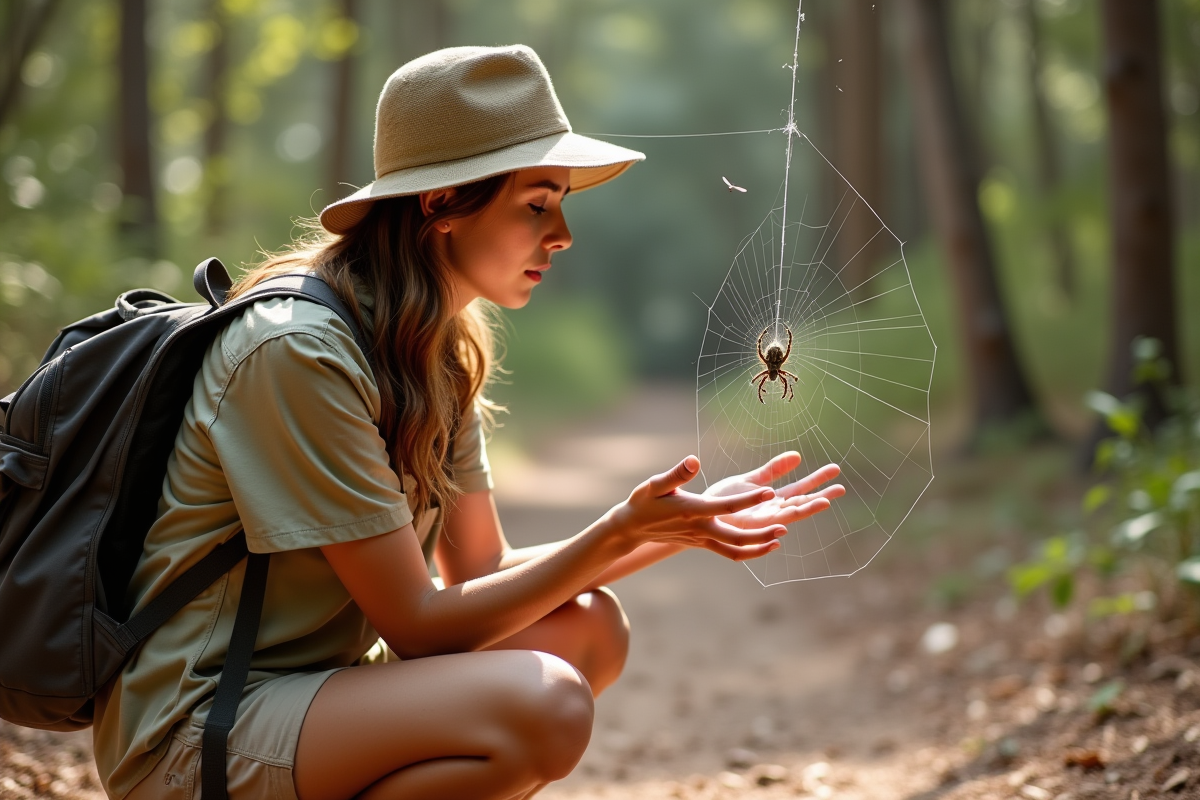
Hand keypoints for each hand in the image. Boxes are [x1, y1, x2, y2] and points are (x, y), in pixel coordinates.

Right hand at [604, 456, 787, 561]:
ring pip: (736, 549)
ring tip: (780, 538)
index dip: (749, 500)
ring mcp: (702, 539)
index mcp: (692, 510)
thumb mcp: (655, 484)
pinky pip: (729, 552)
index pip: (726, 506)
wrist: (633, 527)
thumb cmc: (644, 501)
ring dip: (759, 546)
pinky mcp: (703, 543)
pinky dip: (748, 552)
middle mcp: (700, 528)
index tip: (769, 491)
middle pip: (737, 536)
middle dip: (762, 533)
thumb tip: (693, 461)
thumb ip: (676, 473)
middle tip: (786, 525)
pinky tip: (765, 545)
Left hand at [704, 451, 843, 530]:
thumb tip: (798, 455)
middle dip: (820, 496)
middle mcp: (770, 513)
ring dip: (805, 511)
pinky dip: (774, 528)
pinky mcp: (744, 528)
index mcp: (773, 500)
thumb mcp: (752, 480)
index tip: (835, 470)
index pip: (800, 489)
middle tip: (841, 488)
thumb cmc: (724, 498)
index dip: (817, 480)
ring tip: (824, 502)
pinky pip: (761, 529)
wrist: (695, 511)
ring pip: (786, 517)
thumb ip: (773, 470)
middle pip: (800, 503)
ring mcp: (759, 522)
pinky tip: (786, 525)